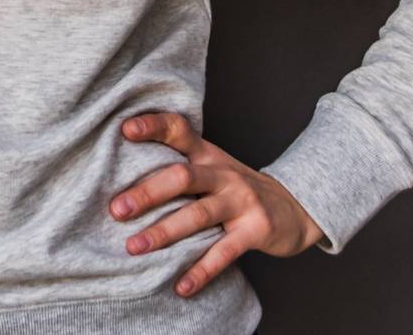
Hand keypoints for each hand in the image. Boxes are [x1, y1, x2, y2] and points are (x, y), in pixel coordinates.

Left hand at [107, 111, 325, 297]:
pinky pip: (224, 252)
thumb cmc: (238, 189)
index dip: (153, 127)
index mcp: (208, 155)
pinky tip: (181, 286)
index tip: (124, 130)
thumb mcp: (214, 168)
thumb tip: (125, 181)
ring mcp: (241, 201)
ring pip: (198, 215)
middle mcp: (223, 173)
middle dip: (147, 193)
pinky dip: (201, 270)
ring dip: (164, 232)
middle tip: (116, 210)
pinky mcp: (255, 230)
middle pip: (182, 176)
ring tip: (134, 248)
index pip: (180, 130)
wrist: (296, 207)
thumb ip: (180, 169)